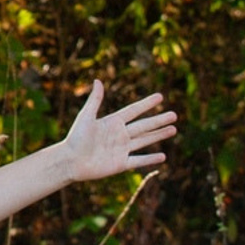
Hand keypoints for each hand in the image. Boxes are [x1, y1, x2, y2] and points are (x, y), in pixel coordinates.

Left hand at [62, 82, 176, 182]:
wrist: (69, 161)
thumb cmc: (75, 138)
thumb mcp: (86, 117)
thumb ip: (95, 100)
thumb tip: (98, 80)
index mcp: (112, 122)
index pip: (134, 110)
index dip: (147, 104)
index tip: (160, 97)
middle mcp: (119, 134)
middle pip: (144, 126)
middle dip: (159, 120)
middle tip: (175, 115)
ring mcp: (121, 149)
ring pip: (144, 141)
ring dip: (159, 135)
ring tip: (173, 129)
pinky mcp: (121, 164)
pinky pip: (139, 160)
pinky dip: (150, 158)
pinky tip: (163, 156)